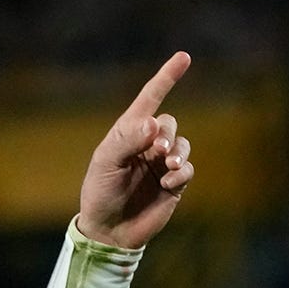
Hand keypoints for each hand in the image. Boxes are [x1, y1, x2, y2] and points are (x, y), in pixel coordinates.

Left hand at [77, 51, 194, 248]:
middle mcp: (147, 146)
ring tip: (168, 168)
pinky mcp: (174, 185)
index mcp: (128, 134)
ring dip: (178, 153)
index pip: (150, 100)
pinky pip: (188, 170)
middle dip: (166, 135)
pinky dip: (181, 175)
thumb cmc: (100, 194)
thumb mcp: (105, 164)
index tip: (184, 57)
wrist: (108, 230)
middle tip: (157, 152)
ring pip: (182, 145)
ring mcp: (162, 165)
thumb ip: (127, 141)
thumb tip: (154, 123)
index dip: (166, 78)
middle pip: (169, 124)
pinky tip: (167, 186)